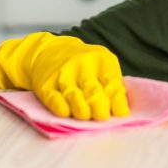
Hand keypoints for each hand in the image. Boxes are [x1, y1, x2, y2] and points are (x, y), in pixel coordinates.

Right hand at [0, 32, 129, 120]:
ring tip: (88, 117)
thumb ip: (113, 83)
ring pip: (74, 97)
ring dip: (83, 112)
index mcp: (101, 60)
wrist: (51, 50)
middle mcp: (82, 65)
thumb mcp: (103, 64)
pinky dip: (63, 109)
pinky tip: (68, 114)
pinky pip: (55, 100)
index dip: (117, 101)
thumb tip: (121, 109)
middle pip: (94, 91)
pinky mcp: (46, 85)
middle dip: (101, 109)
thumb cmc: (86, 64)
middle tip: (103, 117)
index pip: (112, 83)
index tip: (121, 114)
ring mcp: (63, 75)